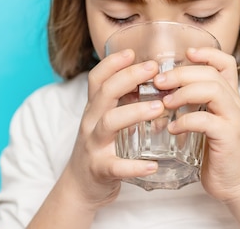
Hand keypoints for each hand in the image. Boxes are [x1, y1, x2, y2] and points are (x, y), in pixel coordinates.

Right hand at [63, 49, 163, 209]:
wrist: (80, 187)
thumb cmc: (101, 147)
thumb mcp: (107, 119)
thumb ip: (125, 101)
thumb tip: (158, 80)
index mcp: (94, 109)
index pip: (97, 79)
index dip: (112, 62)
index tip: (132, 51)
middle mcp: (91, 123)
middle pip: (104, 93)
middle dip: (128, 77)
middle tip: (153, 69)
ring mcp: (94, 146)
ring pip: (109, 123)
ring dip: (134, 112)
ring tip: (159, 108)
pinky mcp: (99, 170)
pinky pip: (115, 166)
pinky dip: (134, 166)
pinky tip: (152, 165)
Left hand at [153, 47, 239, 201]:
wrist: (234, 183)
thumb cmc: (214, 151)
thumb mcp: (204, 121)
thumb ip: (191, 105)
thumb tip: (157, 92)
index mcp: (229, 96)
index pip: (226, 63)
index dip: (207, 53)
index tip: (186, 53)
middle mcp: (234, 103)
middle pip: (212, 73)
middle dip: (182, 73)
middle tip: (159, 81)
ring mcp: (233, 119)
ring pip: (213, 90)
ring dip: (184, 93)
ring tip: (165, 103)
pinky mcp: (228, 137)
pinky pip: (206, 120)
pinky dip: (185, 120)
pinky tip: (171, 128)